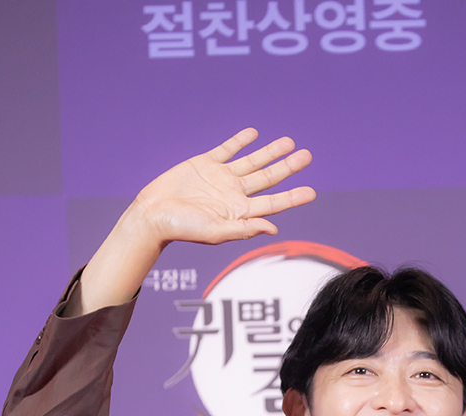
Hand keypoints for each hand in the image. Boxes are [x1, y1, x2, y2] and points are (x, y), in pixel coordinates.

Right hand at [72, 129, 314, 314]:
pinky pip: (227, 150)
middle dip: (288, 167)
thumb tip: (272, 229)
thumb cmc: (182, 229)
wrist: (153, 214)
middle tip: (307, 156)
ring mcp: (221, 178)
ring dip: (270, 152)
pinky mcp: (205, 164)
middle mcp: (234, 195)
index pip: (273, 203)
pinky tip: (253, 134)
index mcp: (240, 213)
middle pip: (268, 178)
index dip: (293, 197)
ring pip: (252, 162)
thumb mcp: (215, 232)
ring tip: (289, 142)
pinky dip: (240, 141)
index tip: (312, 192)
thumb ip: (244, 230)